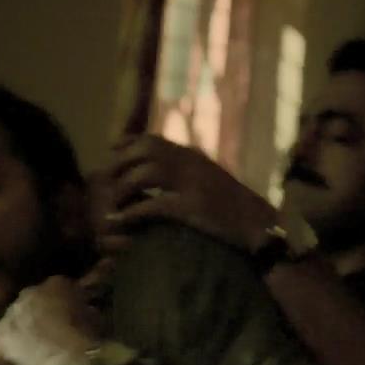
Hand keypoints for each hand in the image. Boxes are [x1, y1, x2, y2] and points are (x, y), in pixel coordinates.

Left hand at [0, 275, 104, 364]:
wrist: (71, 359)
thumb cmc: (89, 337)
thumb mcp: (94, 316)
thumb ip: (83, 306)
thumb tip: (83, 309)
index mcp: (56, 283)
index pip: (58, 287)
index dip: (62, 301)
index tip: (68, 312)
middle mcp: (30, 291)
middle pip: (33, 298)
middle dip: (39, 309)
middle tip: (50, 326)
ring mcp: (12, 311)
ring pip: (16, 316)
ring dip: (24, 324)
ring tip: (36, 340)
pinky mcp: (2, 332)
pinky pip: (5, 334)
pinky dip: (12, 341)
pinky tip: (23, 351)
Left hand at [103, 134, 279, 252]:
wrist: (259, 225)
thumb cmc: (234, 207)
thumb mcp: (210, 179)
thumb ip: (189, 171)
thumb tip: (165, 171)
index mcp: (193, 156)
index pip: (153, 139)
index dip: (128, 143)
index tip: (112, 150)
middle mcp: (190, 163)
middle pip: (143, 151)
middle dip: (120, 165)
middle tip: (106, 184)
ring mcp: (191, 183)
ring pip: (143, 174)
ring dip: (122, 189)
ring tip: (112, 205)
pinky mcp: (192, 207)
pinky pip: (152, 204)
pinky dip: (132, 213)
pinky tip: (121, 222)